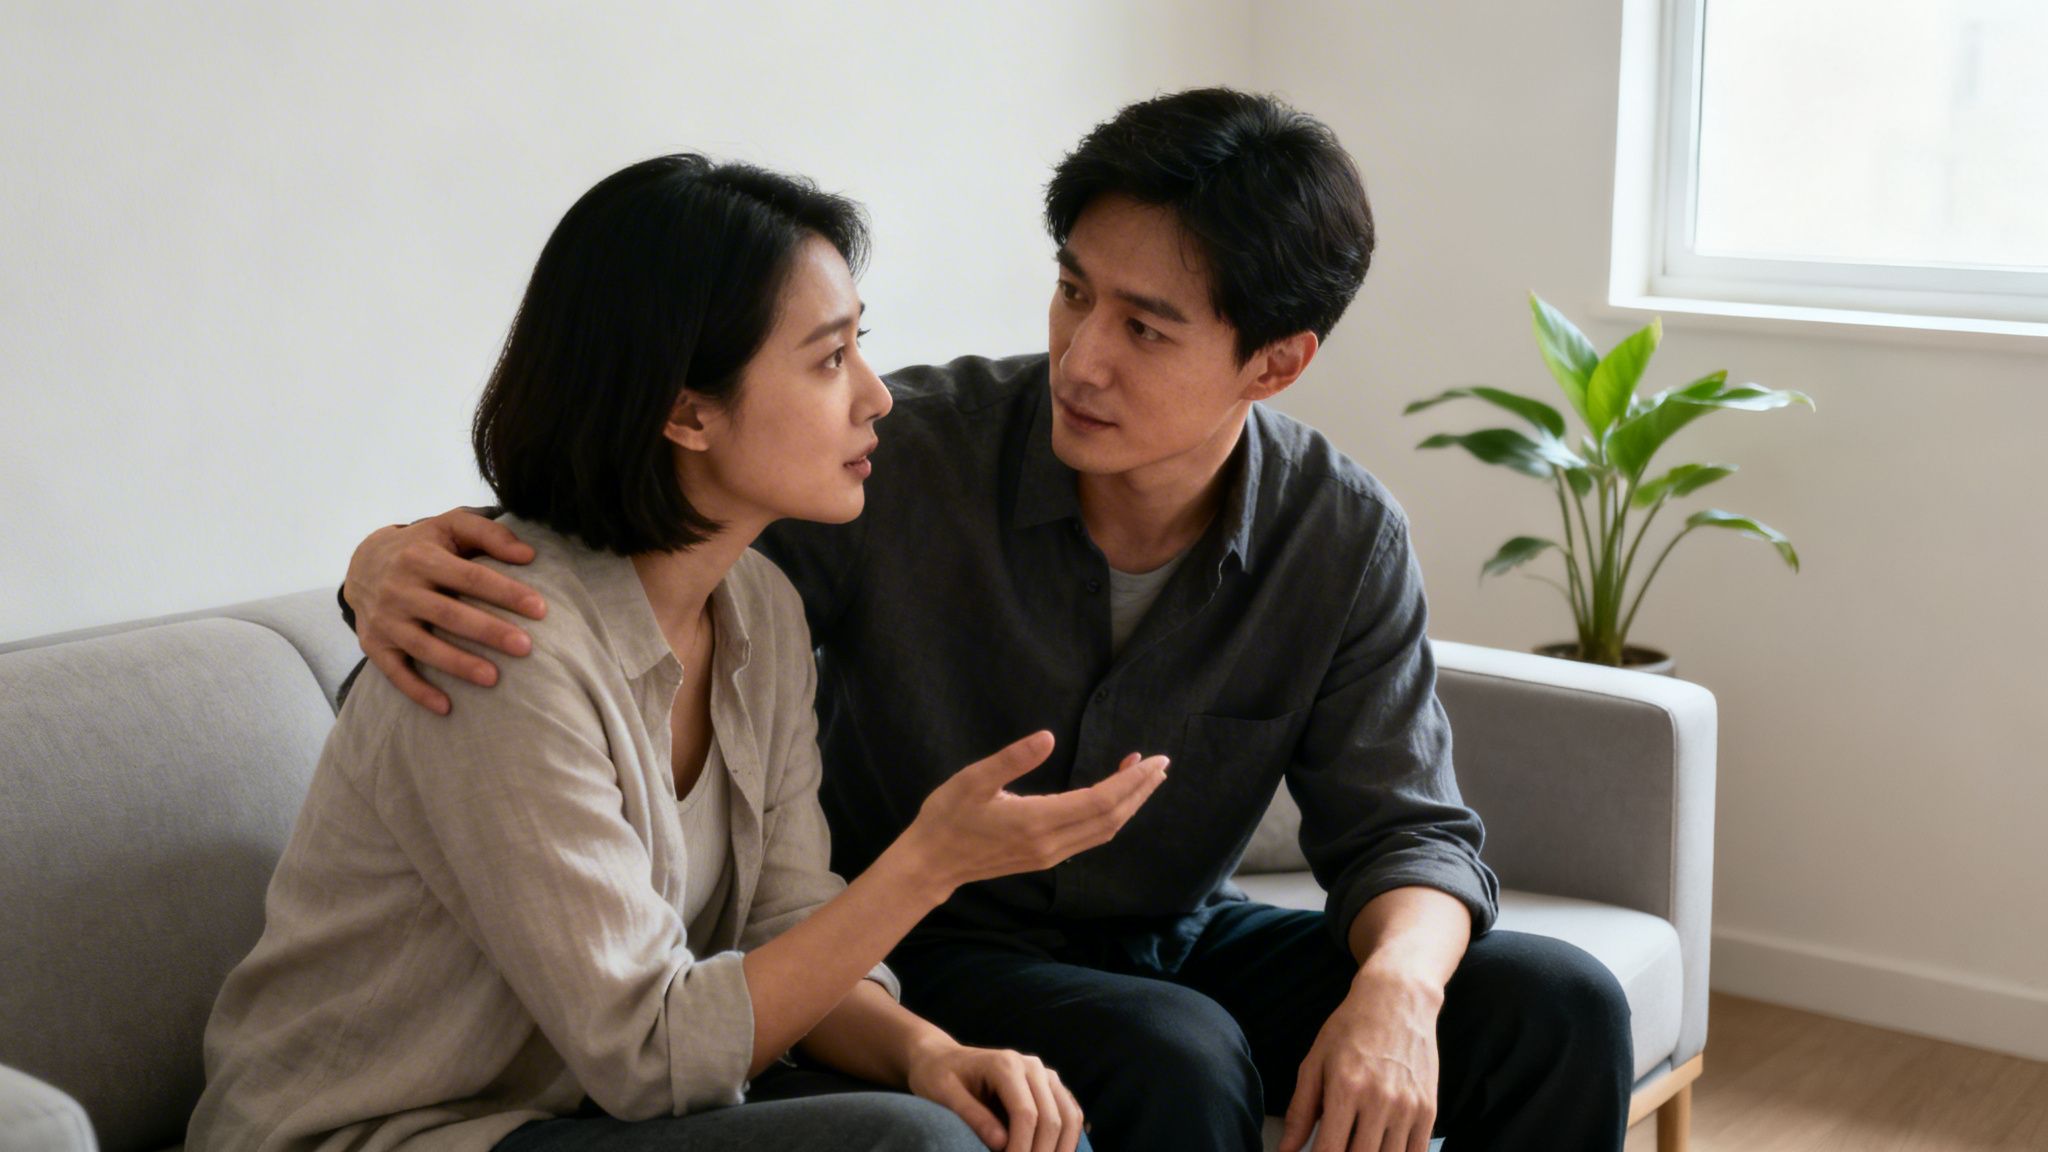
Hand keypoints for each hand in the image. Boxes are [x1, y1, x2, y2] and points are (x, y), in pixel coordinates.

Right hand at [343, 508, 545, 714]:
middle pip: (449, 614)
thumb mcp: (451, 526)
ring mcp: (385, 620)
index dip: (505, 593)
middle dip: (489, 631)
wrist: (363, 563)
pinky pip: (395, 673)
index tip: (540, 609)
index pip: (470, 577)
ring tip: (494, 678)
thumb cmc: (423, 545)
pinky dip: (419, 691)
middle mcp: (399, 589)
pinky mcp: (374, 645)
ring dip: (458, 664)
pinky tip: (446, 707)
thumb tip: (528, 555)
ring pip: (424, 647)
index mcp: (422, 558)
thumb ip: (490, 534)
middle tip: (525, 648)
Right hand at [898, 732, 1167, 896]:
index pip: (1101, 802)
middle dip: (1140, 791)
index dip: (1132, 782)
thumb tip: (1048, 737)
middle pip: (1112, 819)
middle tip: (1161, 764)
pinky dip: (1110, 815)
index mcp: (1037, 821)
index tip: (1154, 760)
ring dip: (1128, 804)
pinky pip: (1091, 836)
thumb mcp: (973, 779)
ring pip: (1104, 831)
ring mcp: (1050, 854)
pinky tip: (1112, 798)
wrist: (931, 864)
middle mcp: (1051, 843)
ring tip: (1145, 778)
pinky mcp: (1044, 856)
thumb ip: (1012, 759)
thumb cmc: (948, 817)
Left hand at [907, 1040, 1083, 1151]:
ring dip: (1061, 1150)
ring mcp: (1044, 1074)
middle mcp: (1031, 1066)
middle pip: (1053, 1118)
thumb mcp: (944, 1094)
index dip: (1022, 1149)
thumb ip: (972, 1116)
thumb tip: (1002, 1144)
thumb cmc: (938, 1076)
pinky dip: (1066, 1140)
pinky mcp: (1050, 1086)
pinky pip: (1070, 1113)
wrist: (943, 1058)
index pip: (1026, 1114)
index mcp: (1005, 1064)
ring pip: (1070, 1116)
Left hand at [1279, 969, 1442, 1151]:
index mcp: (1346, 1089)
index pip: (1329, 1151)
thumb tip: (1285, 1150)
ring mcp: (1408, 1107)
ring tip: (1355, 1144)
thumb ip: (1300, 1111)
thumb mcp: (1315, 1062)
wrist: (1397, 1000)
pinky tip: (1380, 1147)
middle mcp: (1380, 1101)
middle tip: (1335, 1147)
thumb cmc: (1350, 1028)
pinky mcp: (1429, 1110)